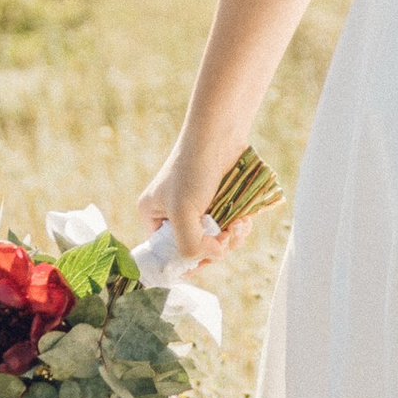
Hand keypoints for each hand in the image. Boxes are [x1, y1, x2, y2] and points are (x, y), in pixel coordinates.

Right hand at [137, 140, 254, 273]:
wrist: (218, 136)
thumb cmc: (193, 169)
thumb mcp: (183, 212)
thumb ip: (190, 244)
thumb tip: (213, 256)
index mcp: (153, 216)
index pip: (167, 253)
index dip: (189, 261)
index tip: (208, 257)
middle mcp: (172, 215)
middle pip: (195, 249)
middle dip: (216, 248)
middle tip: (229, 238)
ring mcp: (197, 210)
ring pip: (215, 241)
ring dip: (231, 238)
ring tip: (240, 226)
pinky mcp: (219, 203)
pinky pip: (228, 228)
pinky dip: (238, 228)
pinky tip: (245, 220)